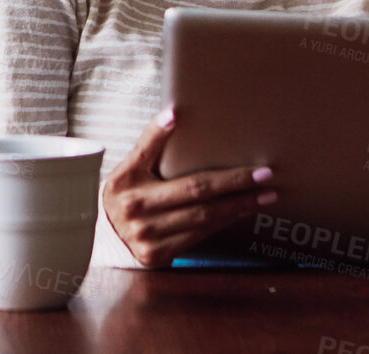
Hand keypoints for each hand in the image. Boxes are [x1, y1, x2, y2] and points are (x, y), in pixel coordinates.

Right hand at [101, 106, 277, 267]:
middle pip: (195, 191)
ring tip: (264, 196)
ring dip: (238, 205)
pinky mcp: (157, 254)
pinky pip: (199, 236)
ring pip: (203, 217)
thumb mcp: (128, 167)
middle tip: (264, 175)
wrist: (105, 238)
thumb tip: (174, 114)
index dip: (169, 138)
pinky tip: (241, 212)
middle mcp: (136, 207)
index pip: (154, 154)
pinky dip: (223, 222)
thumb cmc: (124, 195)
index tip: (195, 127)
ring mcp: (147, 234)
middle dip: (234, 182)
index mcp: (127, 180)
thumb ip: (149, 144)